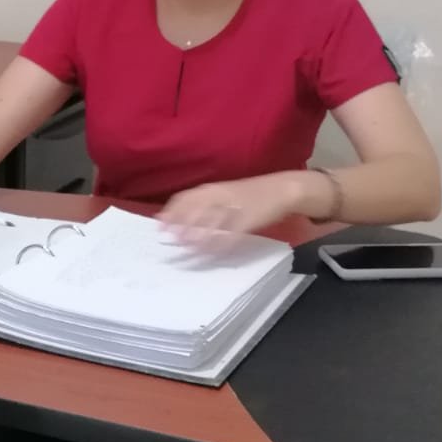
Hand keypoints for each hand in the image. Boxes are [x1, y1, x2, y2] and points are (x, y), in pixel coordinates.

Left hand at [159, 173, 302, 245]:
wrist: (282, 189)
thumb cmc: (250, 194)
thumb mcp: (224, 194)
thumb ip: (204, 204)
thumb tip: (180, 218)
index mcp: (213, 189)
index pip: (185, 198)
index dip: (171, 213)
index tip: (159, 227)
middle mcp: (220, 196)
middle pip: (194, 210)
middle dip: (179, 226)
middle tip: (168, 241)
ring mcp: (234, 207)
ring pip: (210, 222)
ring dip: (196, 236)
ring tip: (184, 248)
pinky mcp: (248, 219)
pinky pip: (231, 233)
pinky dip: (219, 243)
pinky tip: (210, 253)